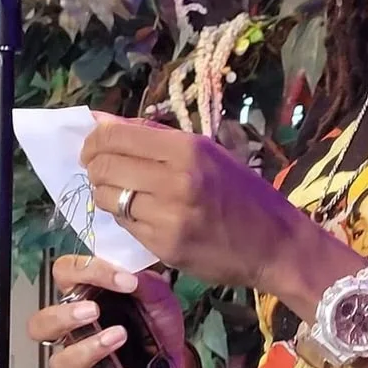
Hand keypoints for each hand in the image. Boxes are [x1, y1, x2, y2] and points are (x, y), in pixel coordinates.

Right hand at [26, 254, 192, 367]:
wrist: (178, 358)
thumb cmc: (157, 321)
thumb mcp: (157, 294)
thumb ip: (144, 281)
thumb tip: (132, 273)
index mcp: (84, 296)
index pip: (64, 274)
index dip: (87, 271)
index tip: (124, 280)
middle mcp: (75, 329)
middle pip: (41, 325)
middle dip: (63, 317)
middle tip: (93, 311)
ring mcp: (82, 360)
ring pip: (60, 362)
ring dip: (88, 349)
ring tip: (120, 337)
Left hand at [80, 117, 308, 290]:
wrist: (275, 244)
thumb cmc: (242, 193)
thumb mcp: (207, 153)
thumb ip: (153, 136)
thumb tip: (100, 121)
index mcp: (188, 148)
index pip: (115, 136)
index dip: (93, 141)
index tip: (92, 148)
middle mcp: (176, 179)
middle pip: (104, 166)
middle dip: (92, 167)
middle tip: (98, 171)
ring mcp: (169, 216)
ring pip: (107, 198)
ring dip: (105, 194)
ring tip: (121, 193)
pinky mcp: (166, 246)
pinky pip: (125, 226)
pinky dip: (124, 218)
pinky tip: (139, 214)